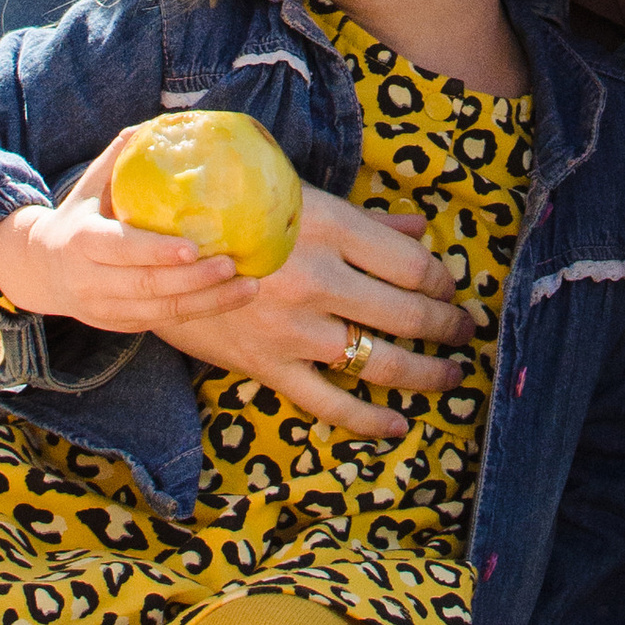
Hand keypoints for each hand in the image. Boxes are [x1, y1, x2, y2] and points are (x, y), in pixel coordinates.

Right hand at [0, 133, 248, 332]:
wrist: (41, 271)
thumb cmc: (79, 216)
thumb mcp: (89, 187)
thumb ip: (117, 158)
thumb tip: (152, 124)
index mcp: (82, 242)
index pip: (121, 250)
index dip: (156, 252)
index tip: (193, 246)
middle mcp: (92, 282)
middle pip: (146, 287)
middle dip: (192, 280)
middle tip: (232, 264)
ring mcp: (106, 309)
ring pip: (161, 312)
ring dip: (208, 302)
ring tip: (249, 286)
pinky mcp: (122, 325)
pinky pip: (165, 321)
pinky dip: (202, 311)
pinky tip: (234, 296)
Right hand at [148, 183, 472, 438]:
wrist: (159, 251)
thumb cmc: (239, 215)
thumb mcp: (302, 199)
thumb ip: (366, 220)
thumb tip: (420, 228)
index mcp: (332, 229)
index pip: (414, 265)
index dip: (445, 281)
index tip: (453, 289)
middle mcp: (320, 280)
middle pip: (409, 314)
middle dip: (448, 327)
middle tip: (465, 331)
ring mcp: (296, 330)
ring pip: (380, 362)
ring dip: (427, 374)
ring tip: (451, 376)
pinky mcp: (270, 367)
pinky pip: (330, 404)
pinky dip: (369, 421)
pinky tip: (399, 425)